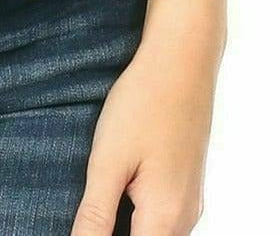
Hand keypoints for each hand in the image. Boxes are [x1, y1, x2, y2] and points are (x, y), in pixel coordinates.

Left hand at [69, 17, 222, 234]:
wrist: (182, 58)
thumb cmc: (145, 102)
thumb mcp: (108, 161)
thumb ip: (95, 217)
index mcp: (166, 219)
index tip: (88, 219)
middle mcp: (186, 218)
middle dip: (112, 231)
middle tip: (92, 200)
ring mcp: (190, 201)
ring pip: (155, 233)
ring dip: (125, 224)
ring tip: (100, 196)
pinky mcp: (188, 184)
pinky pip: (163, 218)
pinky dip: (138, 215)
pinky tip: (118, 188)